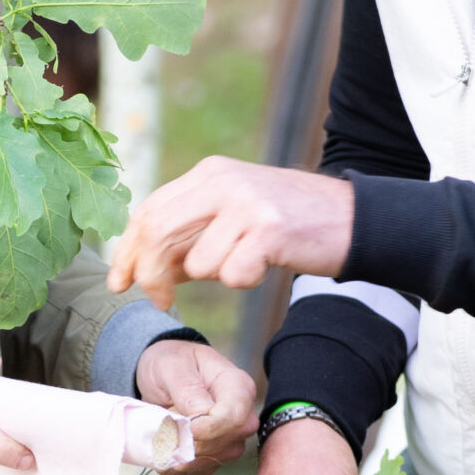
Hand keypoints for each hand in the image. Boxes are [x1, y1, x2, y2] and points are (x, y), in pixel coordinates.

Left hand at [107, 157, 354, 310]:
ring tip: (246, 263)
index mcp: (210, 173)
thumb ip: (191, 234)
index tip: (119, 282)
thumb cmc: (290, 225)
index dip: (128, 250)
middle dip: (150, 275)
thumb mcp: (234, 217)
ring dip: (214, 277)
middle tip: (159, 301)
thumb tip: (147, 269)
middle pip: (159, 232)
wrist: (355, 219)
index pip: (149, 210)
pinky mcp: (270, 230)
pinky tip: (265, 266)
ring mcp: (247, 204)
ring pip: (197, 262)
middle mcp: (224, 181)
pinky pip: (232, 275)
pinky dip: (244, 281)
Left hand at [133, 339, 255, 474]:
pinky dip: (179, 466)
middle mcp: (240, 413)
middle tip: (166, 425)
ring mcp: (231, 435)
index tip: (181, 425)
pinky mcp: (216, 451)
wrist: (163, 374)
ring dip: (185, 455)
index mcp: (237, 385)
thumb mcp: (171, 366)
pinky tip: (163, 452)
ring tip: (162, 436)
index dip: (208, 428)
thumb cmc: (171, 363)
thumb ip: (187, 388)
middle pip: (230, 442)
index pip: (234, 416)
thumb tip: (201, 414)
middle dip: (194, 442)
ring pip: (217, 459)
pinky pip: (202, 469)